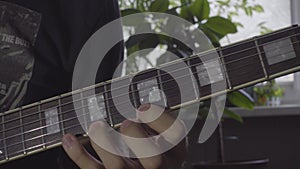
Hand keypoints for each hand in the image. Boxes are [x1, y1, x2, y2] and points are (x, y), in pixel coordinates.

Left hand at [62, 104, 187, 168]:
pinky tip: (70, 138)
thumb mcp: (164, 131)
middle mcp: (157, 165)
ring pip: (119, 166)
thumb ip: (158, 114)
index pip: (175, 133)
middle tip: (125, 122)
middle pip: (153, 158)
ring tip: (96, 125)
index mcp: (174, 149)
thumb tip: (141, 90)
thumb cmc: (153, 143)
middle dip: (136, 136)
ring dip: (104, 143)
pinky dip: (78, 154)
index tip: (142, 107)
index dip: (158, 118)